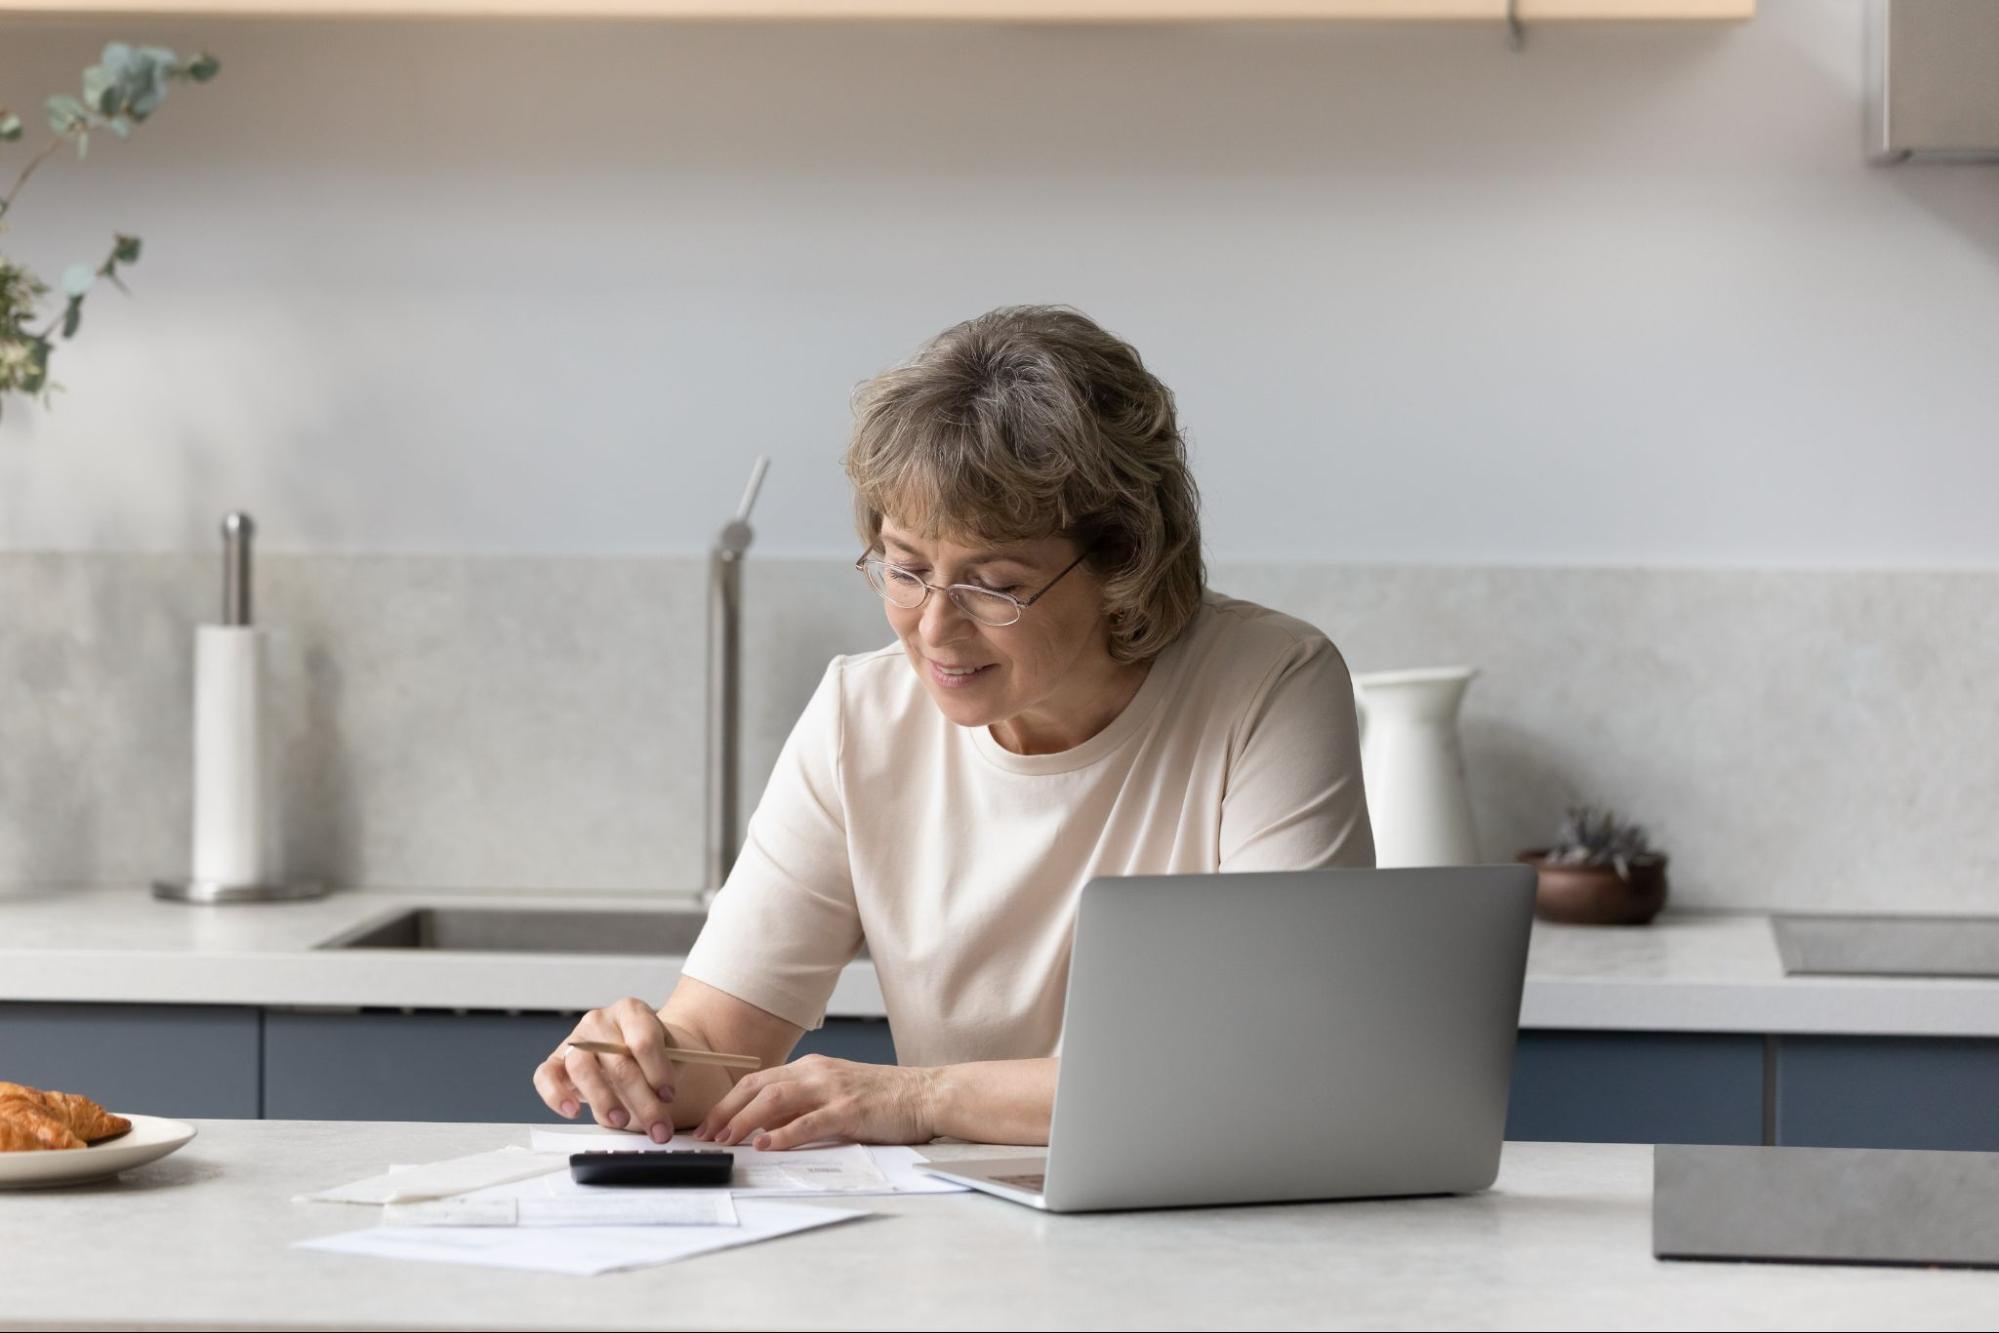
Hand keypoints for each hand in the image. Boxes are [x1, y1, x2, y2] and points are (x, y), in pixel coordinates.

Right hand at [533, 997, 677, 1143]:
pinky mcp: (555, 1061)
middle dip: (641, 1099)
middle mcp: (600, 1021)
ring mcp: (575, 1039)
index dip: (657, 1071)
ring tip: (621, 1120)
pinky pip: (546, 1076)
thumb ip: (669, 1071)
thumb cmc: (657, 1055)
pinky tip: (574, 1111)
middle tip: (656, 1126)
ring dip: (603, 1099)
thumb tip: (662, 1100)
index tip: (668, 1095)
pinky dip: (556, 1095)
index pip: (643, 1040)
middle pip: (617, 1061)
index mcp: (631, 1011)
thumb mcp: (672, 1056)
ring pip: (582, 1068)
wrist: (639, 1053)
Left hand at [694, 1054, 936, 1150]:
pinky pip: (808, 1121)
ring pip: (775, 1100)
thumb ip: (802, 1105)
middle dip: (726, 1110)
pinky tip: (766, 1145)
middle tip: (705, 1135)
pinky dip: (783, 1134)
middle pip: (757, 1086)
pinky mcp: (849, 1110)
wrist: (926, 1094)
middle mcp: (816, 1072)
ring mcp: (832, 1089)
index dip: (728, 1101)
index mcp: (811, 1067)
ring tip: (726, 1140)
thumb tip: (765, 1125)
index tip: (709, 1123)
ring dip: (745, 1120)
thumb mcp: (835, 1094)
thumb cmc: (883, 1099)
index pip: (757, 1080)